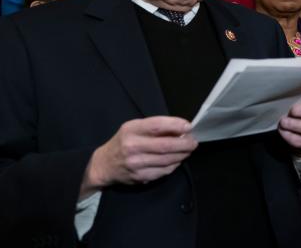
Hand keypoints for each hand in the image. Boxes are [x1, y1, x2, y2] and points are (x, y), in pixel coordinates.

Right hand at [80, 116, 195, 197]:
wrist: (104, 165)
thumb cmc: (123, 142)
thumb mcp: (134, 128)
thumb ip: (155, 127)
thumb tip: (181, 129)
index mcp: (131, 130)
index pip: (157, 126)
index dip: (176, 125)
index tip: (189, 127)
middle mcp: (132, 147)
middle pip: (165, 145)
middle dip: (184, 143)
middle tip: (193, 142)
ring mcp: (136, 164)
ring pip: (167, 160)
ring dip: (182, 155)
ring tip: (188, 150)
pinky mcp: (140, 177)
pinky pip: (163, 171)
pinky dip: (174, 165)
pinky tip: (177, 160)